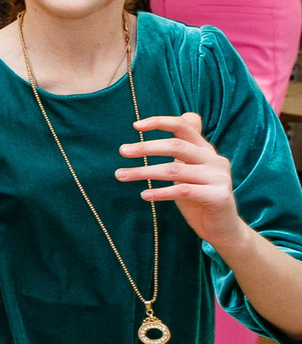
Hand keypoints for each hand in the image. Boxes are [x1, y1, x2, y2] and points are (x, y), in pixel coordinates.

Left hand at [120, 112, 244, 246]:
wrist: (222, 228)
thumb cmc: (198, 197)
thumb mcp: (189, 169)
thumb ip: (184, 149)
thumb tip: (187, 115)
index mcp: (205, 150)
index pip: (184, 127)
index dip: (160, 122)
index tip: (135, 125)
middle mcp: (215, 160)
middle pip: (176, 146)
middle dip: (146, 147)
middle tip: (122, 151)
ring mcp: (219, 177)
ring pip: (175, 170)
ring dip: (145, 172)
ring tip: (121, 175)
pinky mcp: (219, 196)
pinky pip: (184, 191)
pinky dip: (161, 192)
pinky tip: (144, 195)